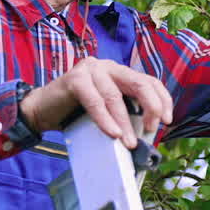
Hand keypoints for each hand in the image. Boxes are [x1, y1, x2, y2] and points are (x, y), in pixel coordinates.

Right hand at [19, 57, 172, 147]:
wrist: (42, 110)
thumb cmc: (77, 112)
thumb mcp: (109, 111)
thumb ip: (126, 113)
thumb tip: (149, 133)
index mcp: (120, 73)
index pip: (150, 82)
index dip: (162, 100)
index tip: (167, 120)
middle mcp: (108, 67)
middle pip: (139, 83)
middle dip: (151, 107)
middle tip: (151, 130)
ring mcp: (91, 69)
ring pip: (115, 96)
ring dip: (124, 123)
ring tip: (128, 142)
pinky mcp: (74, 78)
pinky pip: (94, 101)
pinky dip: (105, 119)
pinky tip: (112, 133)